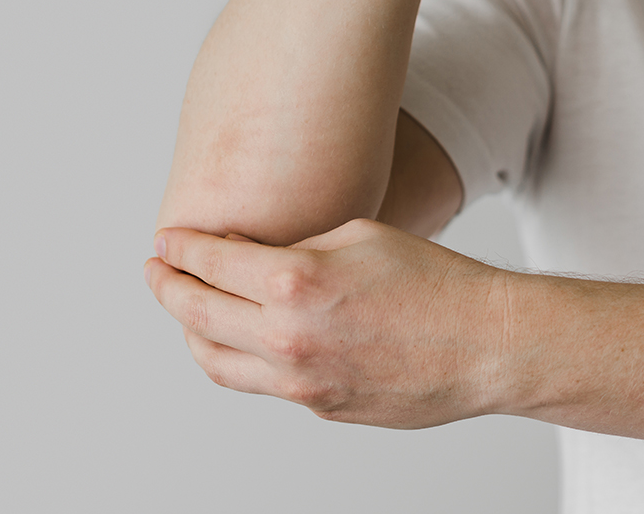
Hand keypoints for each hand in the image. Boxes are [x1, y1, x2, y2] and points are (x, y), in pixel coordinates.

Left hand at [145, 219, 511, 428]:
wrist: (487, 345)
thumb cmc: (434, 281)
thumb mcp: (358, 236)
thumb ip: (293, 247)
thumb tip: (249, 257)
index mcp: (295, 282)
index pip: (208, 263)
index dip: (179, 248)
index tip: (166, 241)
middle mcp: (287, 337)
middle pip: (195, 313)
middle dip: (167, 287)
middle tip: (157, 270)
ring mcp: (301, 381)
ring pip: (215, 361)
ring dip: (191, 331)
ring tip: (186, 309)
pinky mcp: (319, 407)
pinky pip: (259, 383)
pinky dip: (236, 357)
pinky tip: (239, 337)